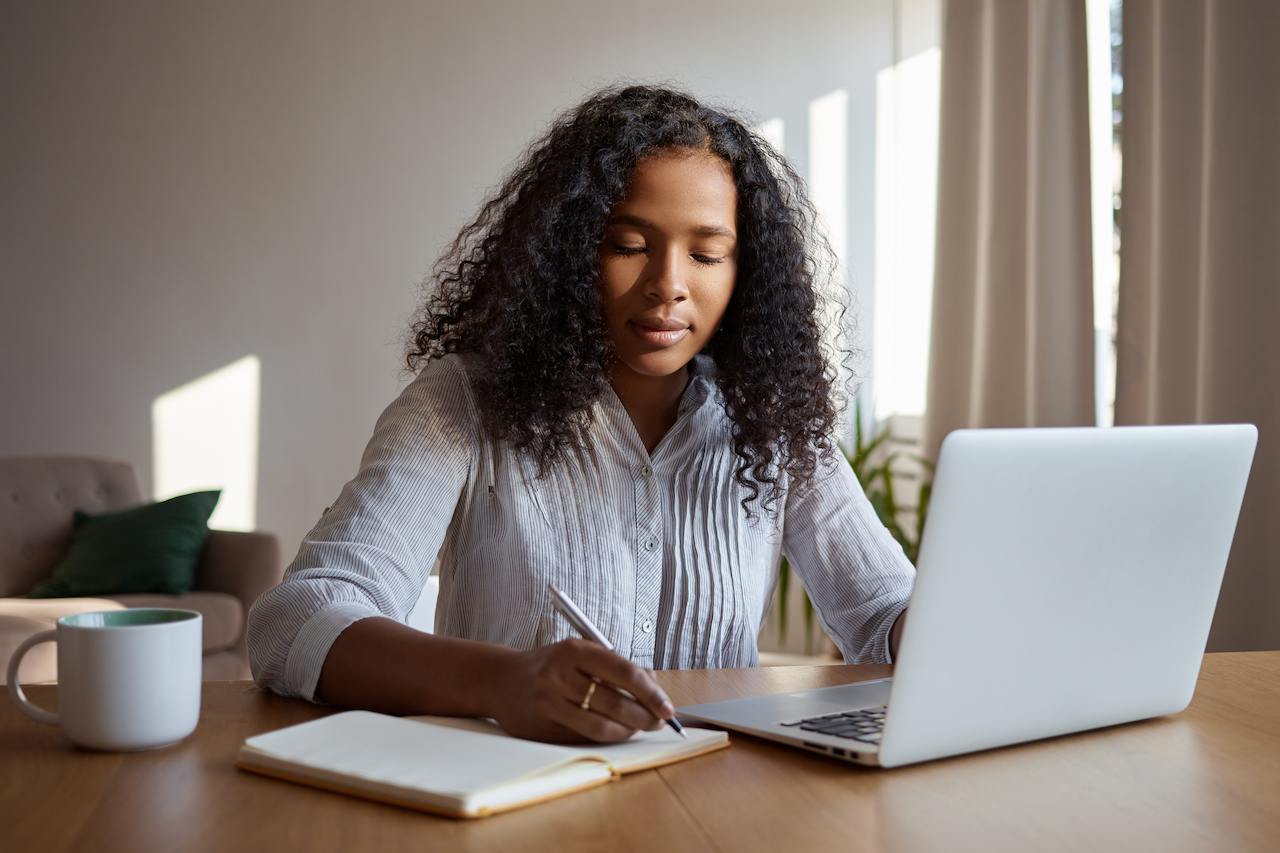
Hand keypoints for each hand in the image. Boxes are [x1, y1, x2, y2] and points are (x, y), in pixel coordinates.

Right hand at [483, 639, 675, 743]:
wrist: (500, 680)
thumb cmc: (549, 665)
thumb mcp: (579, 653)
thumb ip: (613, 666)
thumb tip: (654, 687)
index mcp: (574, 650)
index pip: (624, 672)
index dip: (651, 692)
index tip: (667, 707)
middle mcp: (559, 675)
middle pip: (615, 703)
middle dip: (644, 716)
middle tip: (658, 721)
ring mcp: (548, 703)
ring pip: (601, 726)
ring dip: (627, 731)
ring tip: (638, 728)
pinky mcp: (541, 728)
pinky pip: (583, 738)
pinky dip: (605, 737)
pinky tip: (615, 732)